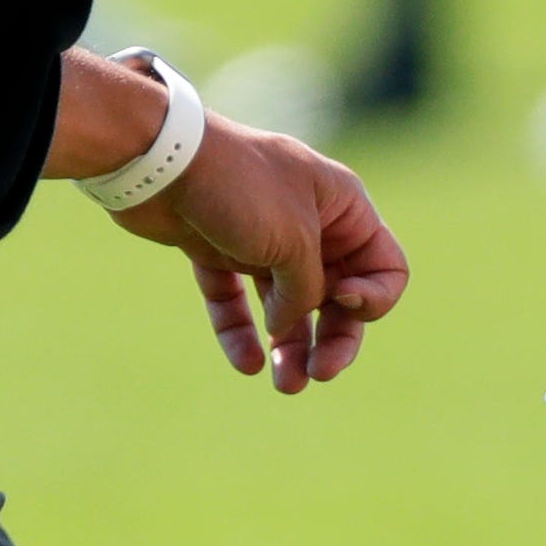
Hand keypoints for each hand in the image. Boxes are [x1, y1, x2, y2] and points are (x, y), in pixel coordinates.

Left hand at [109, 118, 408, 393]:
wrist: (159, 158)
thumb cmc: (239, 188)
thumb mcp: (293, 242)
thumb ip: (306, 293)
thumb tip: (288, 329)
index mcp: (342, 206)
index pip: (385, 265)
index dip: (372, 297)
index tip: (339, 299)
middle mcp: (309, 223)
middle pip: (339, 294)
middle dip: (334, 337)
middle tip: (319, 373)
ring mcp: (261, 237)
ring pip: (287, 303)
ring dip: (291, 346)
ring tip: (287, 386)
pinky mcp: (217, 249)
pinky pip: (237, 299)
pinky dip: (242, 330)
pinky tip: (247, 363)